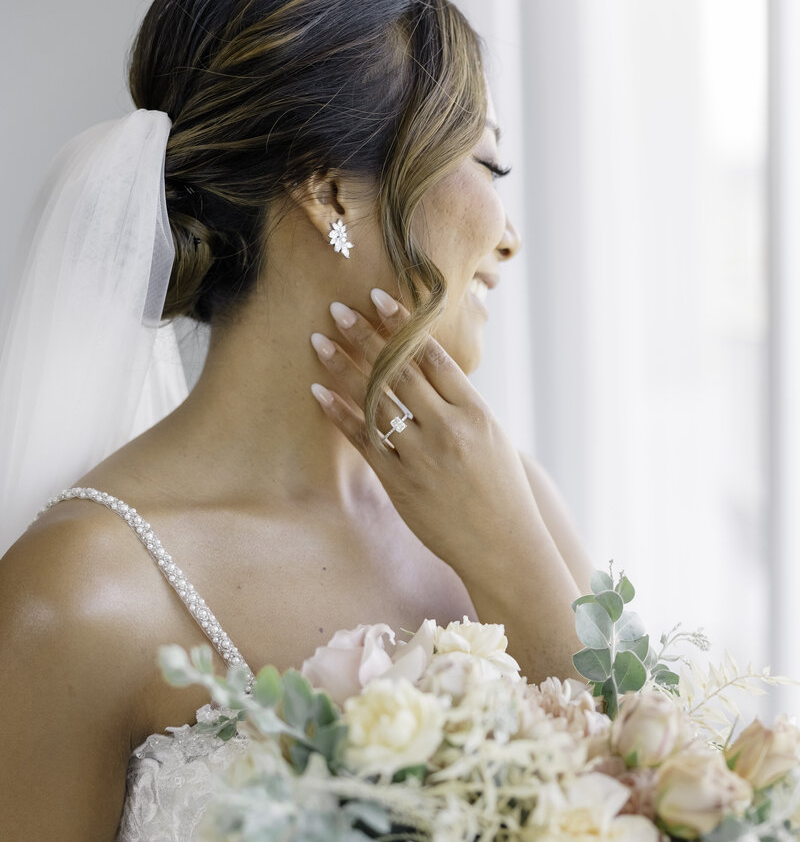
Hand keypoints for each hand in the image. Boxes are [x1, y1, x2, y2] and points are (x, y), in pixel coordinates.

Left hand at [309, 289, 542, 581]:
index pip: (432, 355)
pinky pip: (363, 440)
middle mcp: (447, 428)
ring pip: (375, 400)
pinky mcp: (400, 482)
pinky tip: (319, 391)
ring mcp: (421, 455)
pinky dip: (339, 413)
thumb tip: (431, 369)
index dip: (402, 324)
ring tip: (319, 341)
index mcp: (474, 411)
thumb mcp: (491, 436)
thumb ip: (460, 403)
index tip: (378, 297)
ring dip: (343, 367)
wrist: (503, 544)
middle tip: (338, 308)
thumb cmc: (500, 489)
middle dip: (365, 336)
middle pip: (398, 370)